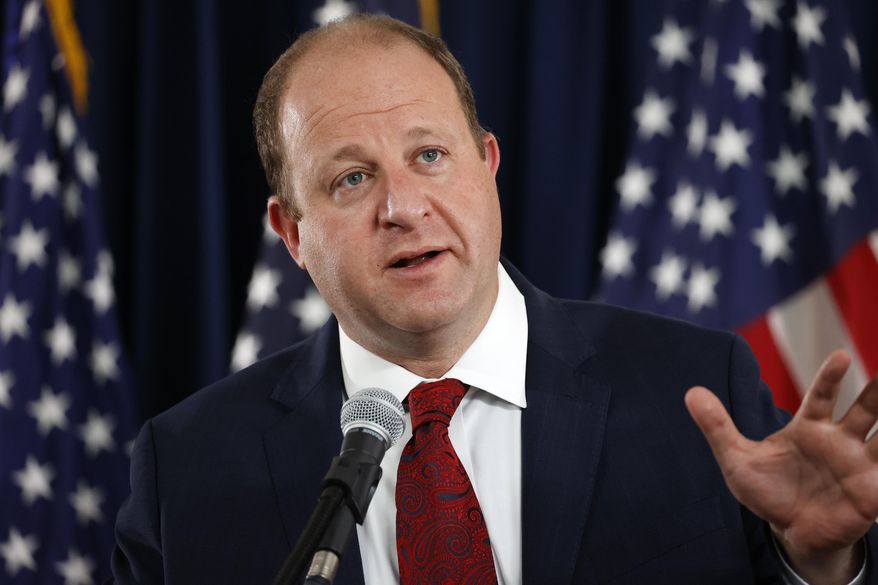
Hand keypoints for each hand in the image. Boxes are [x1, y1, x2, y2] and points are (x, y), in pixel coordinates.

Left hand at [685, 349, 877, 582]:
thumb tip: (690, 392)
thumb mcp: (738, 460)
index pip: (823, 395)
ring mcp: (860, 465)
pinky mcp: (872, 492)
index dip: (831, 377)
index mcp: (810, 428)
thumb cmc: (768, 492)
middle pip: (866, 409)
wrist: (790, 533)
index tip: (840, 356)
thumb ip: (718, 426)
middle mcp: (840, 441)